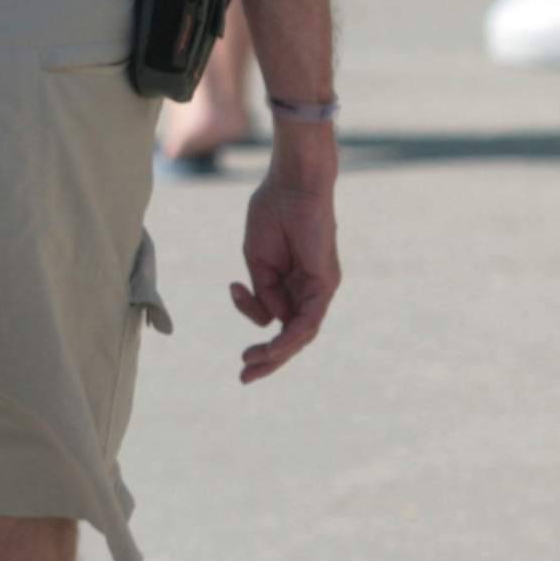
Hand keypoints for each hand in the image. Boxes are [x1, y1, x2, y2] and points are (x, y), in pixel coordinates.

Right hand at [230, 142, 340, 380]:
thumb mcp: (258, 260)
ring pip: (301, 333)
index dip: (253, 319)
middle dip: (268, 358)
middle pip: (293, 334)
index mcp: (294, 281)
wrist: (292, 184)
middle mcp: (311, 288)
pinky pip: (309, 319)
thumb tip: (271, 318)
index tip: (233, 296)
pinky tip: (273, 347)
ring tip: (250, 364)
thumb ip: (263, 291)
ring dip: (276, 353)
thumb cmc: (273, 212)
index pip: (278, 316)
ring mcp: (321, 287)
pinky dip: (291, 336)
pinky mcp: (326, 283)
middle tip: (244, 376)